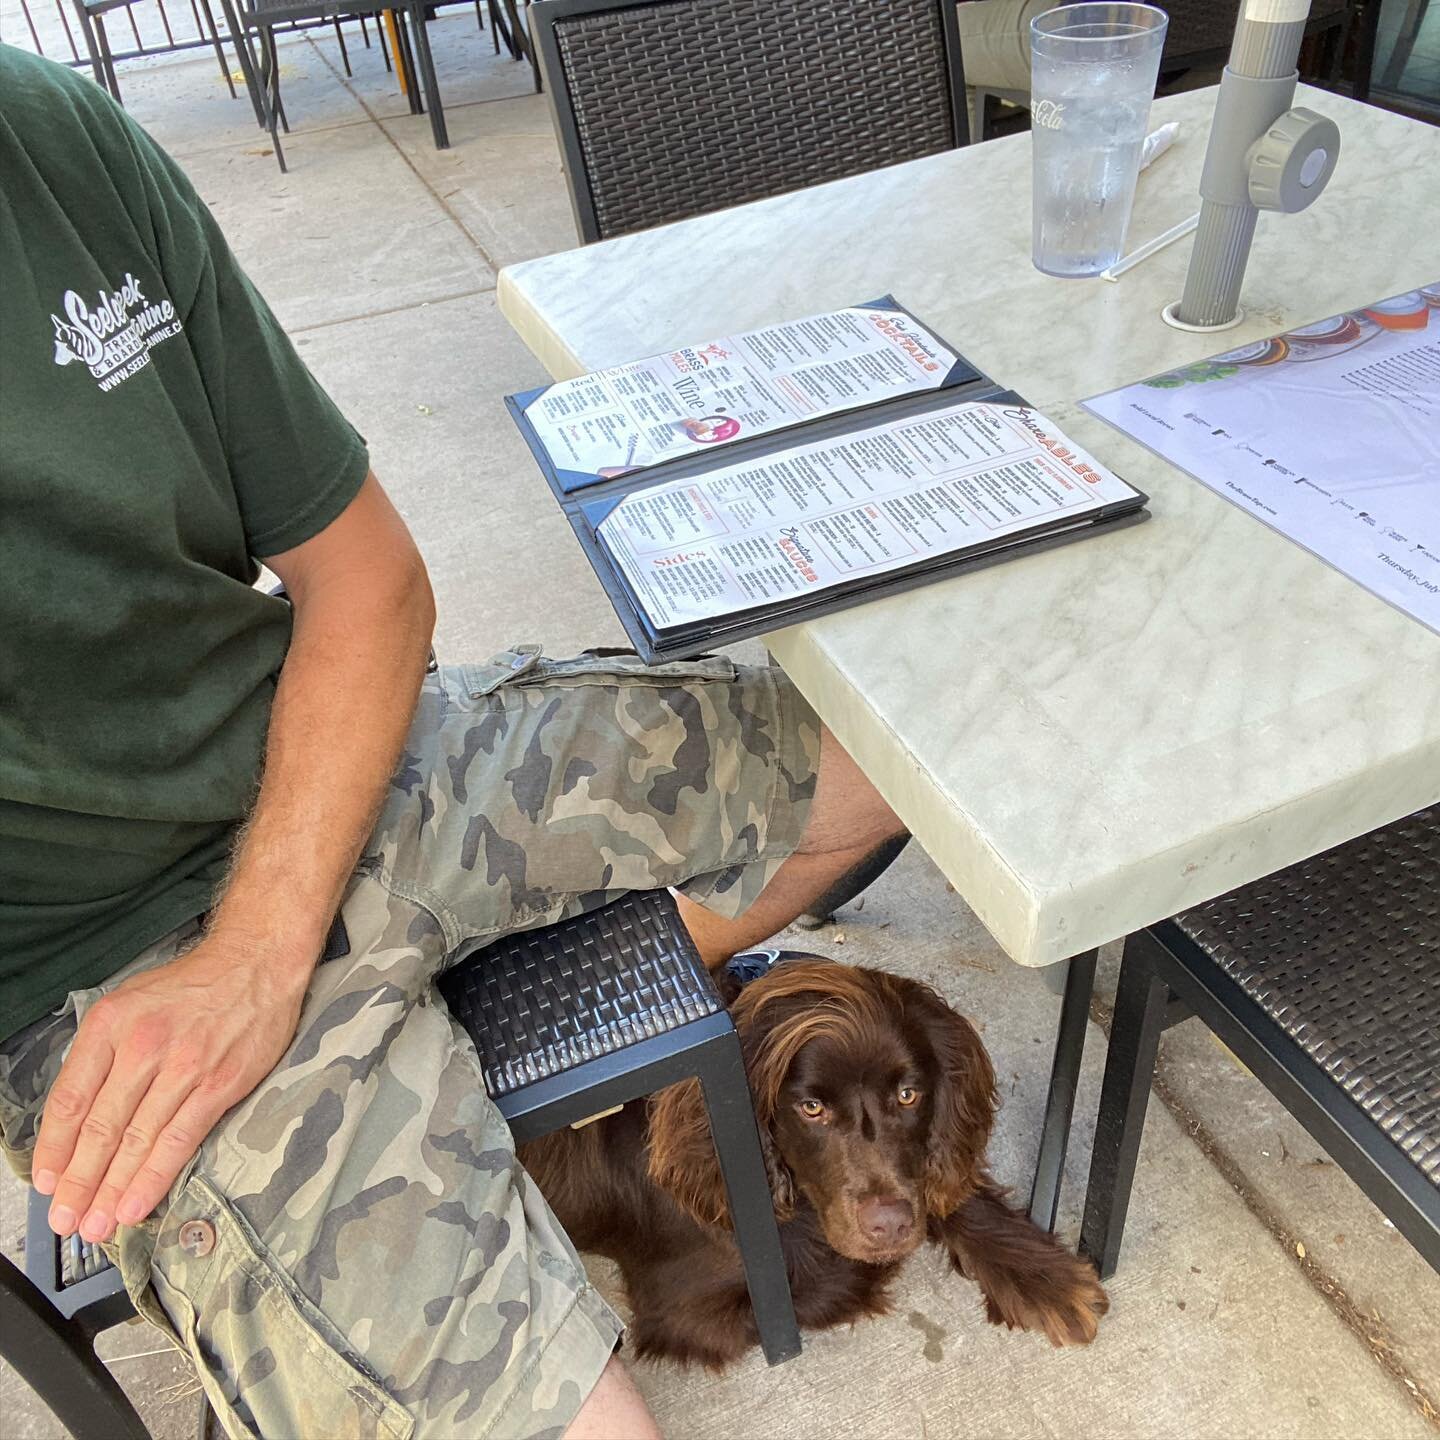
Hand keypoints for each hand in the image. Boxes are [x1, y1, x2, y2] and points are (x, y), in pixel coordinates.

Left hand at [32, 936, 311, 1242]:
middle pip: (100, 1129)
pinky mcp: (219, 1083)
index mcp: (110, 1025)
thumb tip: (81, 1111)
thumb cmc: (194, 984)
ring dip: (111, 1190)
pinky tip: (136, 1203)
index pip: (70, 1100)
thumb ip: (103, 1052)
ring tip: (97, 1224)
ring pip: (137, 1141)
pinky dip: (154, 1177)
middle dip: (79, 1183)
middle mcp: (142, 1046)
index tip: (47, 1182)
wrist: (256, 963)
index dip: (55, 1149)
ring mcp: (183, 1066)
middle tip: (66, 1219)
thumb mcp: (131, 1001)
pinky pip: (178, 1140)